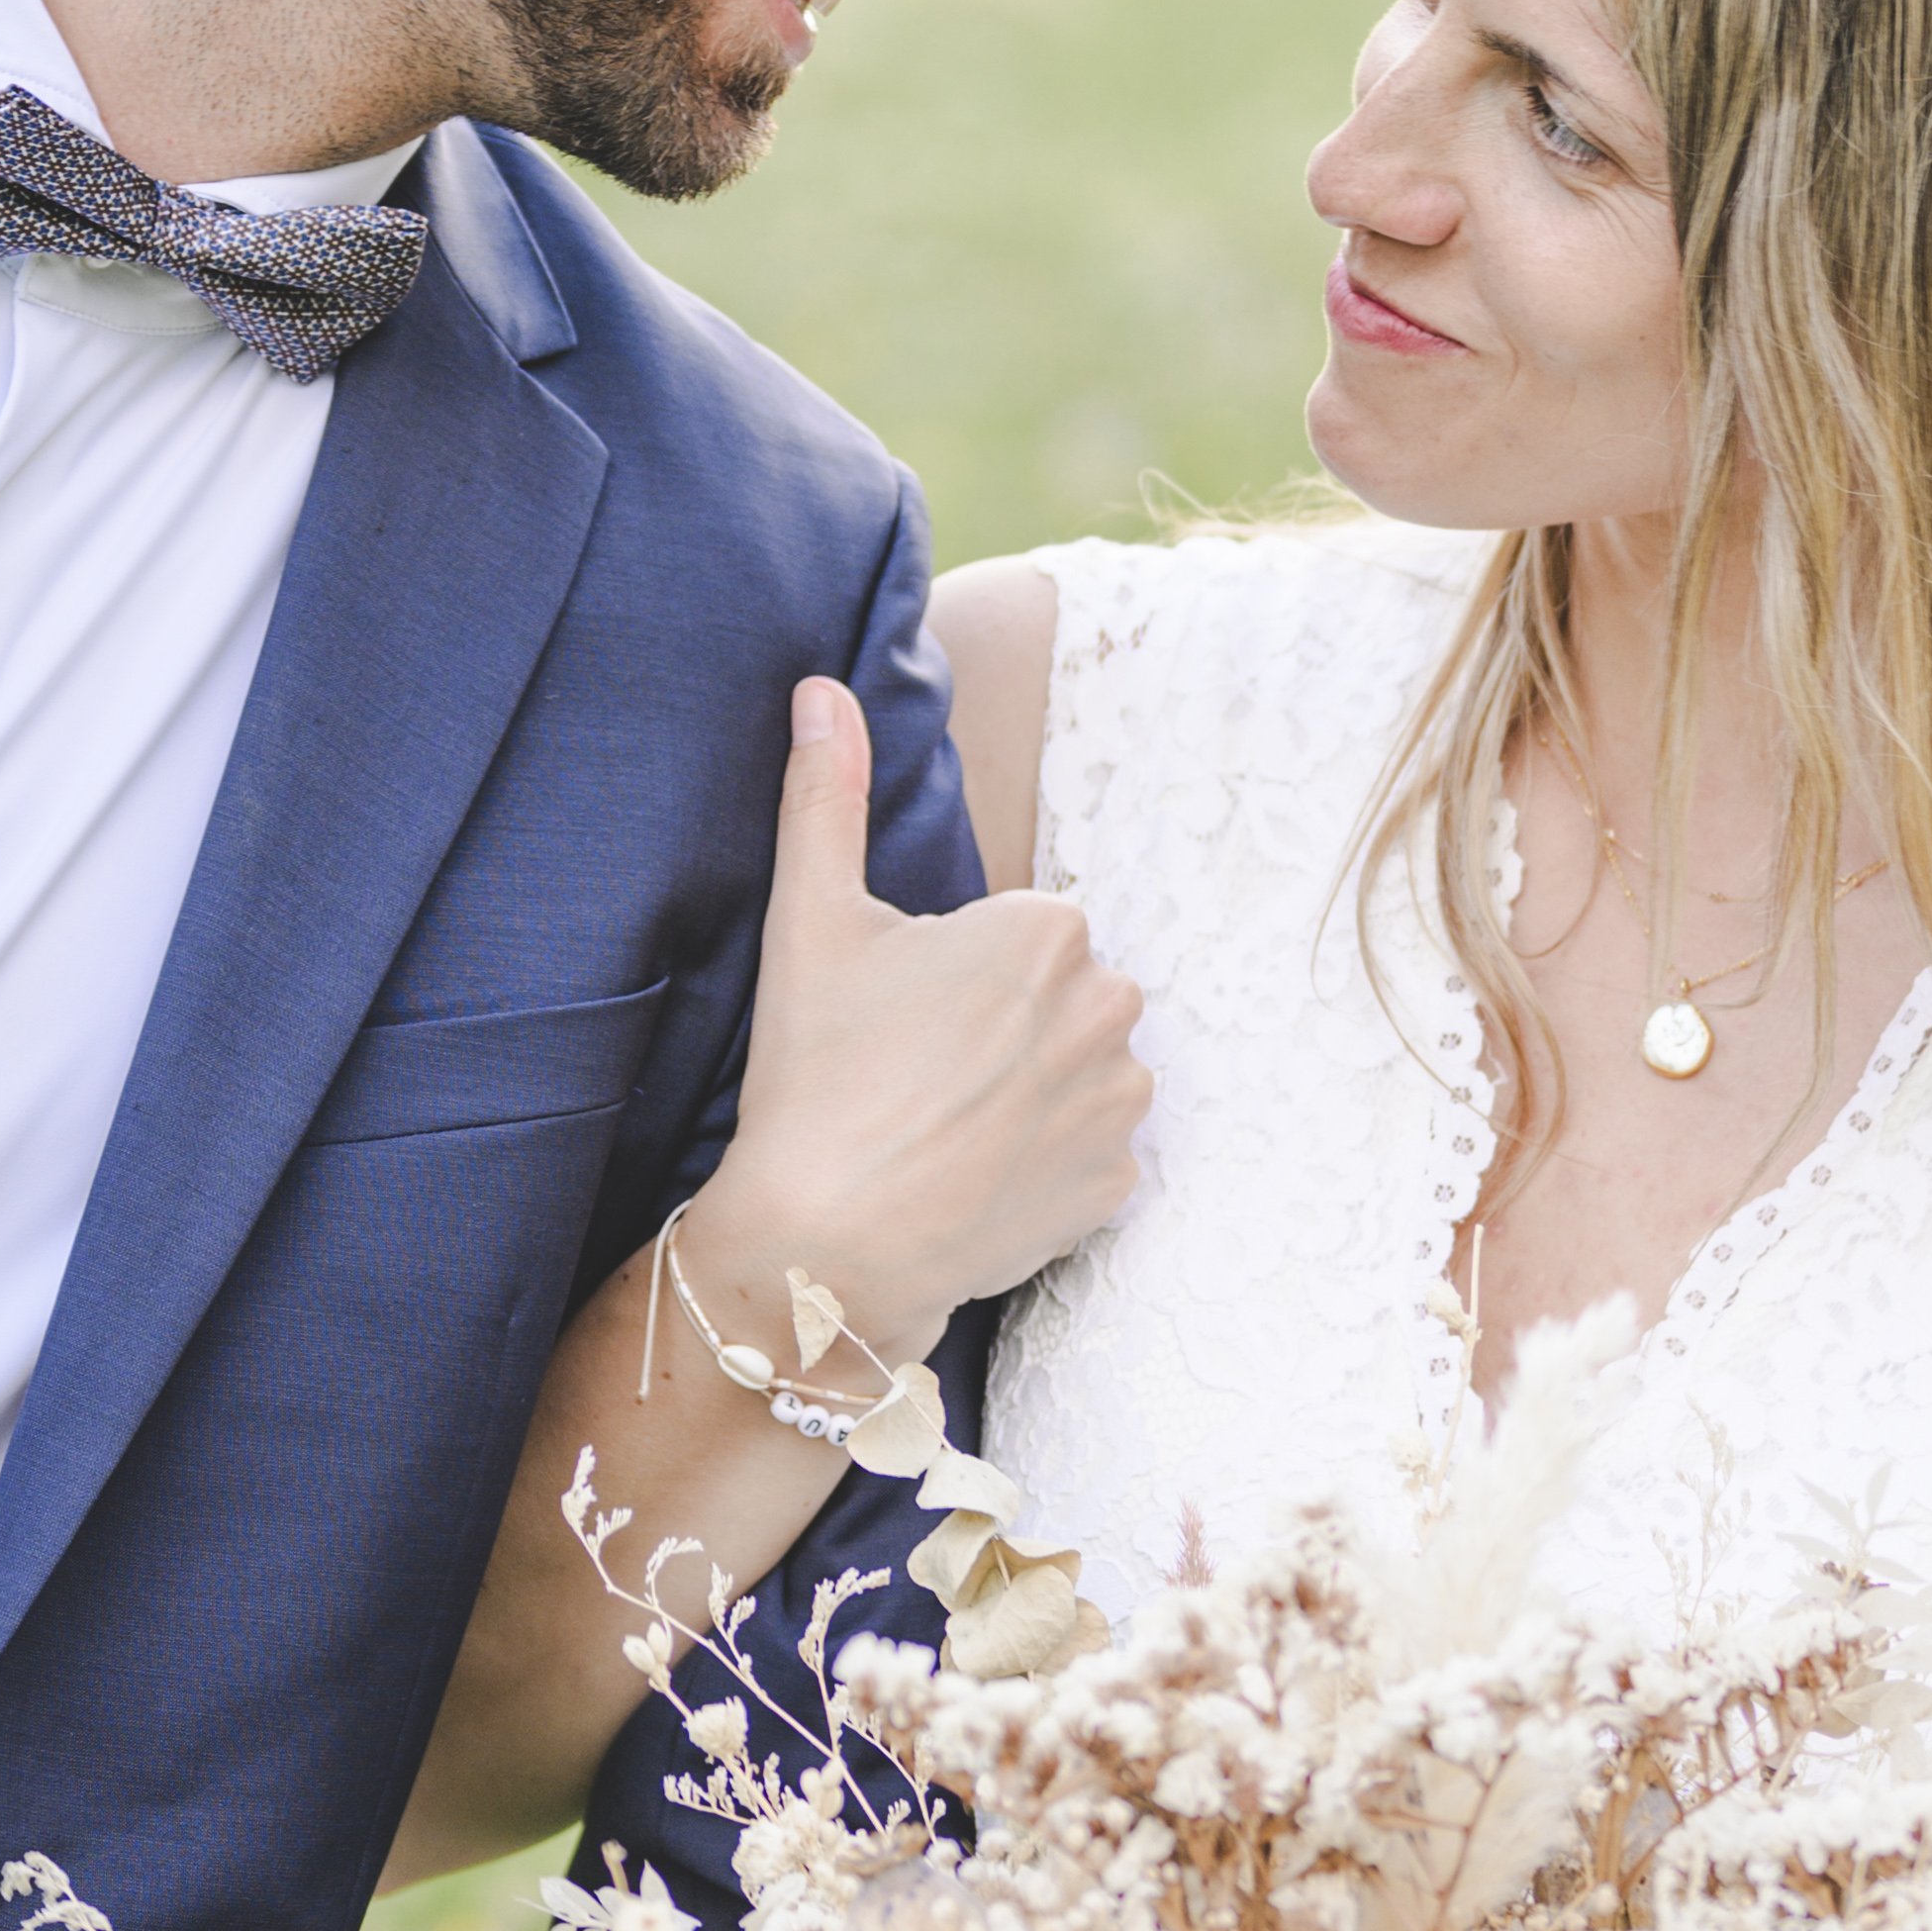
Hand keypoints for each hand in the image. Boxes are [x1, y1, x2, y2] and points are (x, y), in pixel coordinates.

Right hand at [697, 679, 1146, 1349]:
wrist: (826, 1243)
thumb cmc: (817, 1076)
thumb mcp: (810, 920)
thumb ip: (825, 794)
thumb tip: (822, 686)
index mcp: (1049, 929)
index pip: (1021, 938)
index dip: (957, 980)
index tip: (903, 1022)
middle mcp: (1111, 1007)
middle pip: (1061, 1001)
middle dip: (1006, 1030)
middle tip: (917, 1077)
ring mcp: (1121, 1104)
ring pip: (1082, 1075)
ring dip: (1034, 1096)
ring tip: (947, 1131)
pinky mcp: (1119, 1187)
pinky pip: (1090, 1159)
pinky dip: (1045, 1168)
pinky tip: (976, 1179)